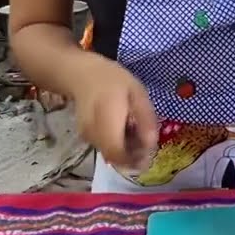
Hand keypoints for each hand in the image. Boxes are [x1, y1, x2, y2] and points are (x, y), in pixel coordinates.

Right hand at [70, 55, 158, 170]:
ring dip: (125, 150)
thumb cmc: (112, 80)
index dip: (134, 161)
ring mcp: (87, 137)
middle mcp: (94, 135)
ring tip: (134, 131)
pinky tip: (123, 128)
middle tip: (145, 142)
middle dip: (133, 156)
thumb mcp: (137, 94)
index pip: (118, 155)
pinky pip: (104, 147)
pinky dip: (116, 144)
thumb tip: (152, 145)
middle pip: (115, 158)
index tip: (149, 155)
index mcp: (108, 123)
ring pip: (109, 154)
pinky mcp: (85, 136)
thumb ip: (146, 120)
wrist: (81, 74)